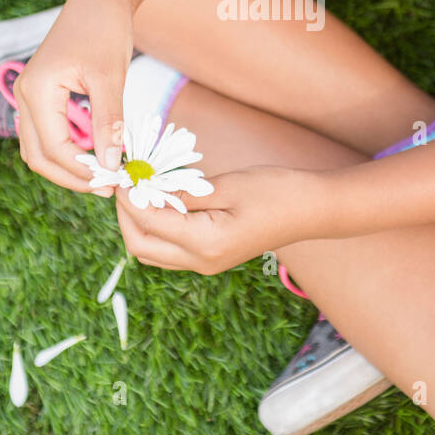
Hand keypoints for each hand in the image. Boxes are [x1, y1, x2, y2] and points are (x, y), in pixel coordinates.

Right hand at [11, 0, 133, 192]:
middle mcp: (24, 95)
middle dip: (71, 177)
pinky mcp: (42, 96)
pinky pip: (46, 134)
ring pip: (39, 149)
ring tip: (102, 175)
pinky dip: (66, 151)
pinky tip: (95, 155)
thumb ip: (108, 121)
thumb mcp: (110, 77)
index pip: (54, 148)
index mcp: (36, 90)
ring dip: (67, 167)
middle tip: (107, 187)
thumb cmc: (105, 29)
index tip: (114, 181)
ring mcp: (30, 96)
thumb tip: (110, 164)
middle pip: (38, 156)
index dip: (82, 171)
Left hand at [113, 166, 319, 274]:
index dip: (127, 196)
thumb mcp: (225, 186)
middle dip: (125, 213)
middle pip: (140, 246)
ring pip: (151, 252)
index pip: (147, 222)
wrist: (313, 210)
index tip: (121, 170)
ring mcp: (206, 264)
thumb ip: (181, 192)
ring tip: (140, 188)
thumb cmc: (276, 191)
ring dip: (138, 222)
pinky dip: (156, 227)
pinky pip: (169, 250)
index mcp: (204, 244)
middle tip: (124, 180)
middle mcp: (201, 262)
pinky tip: (161, 200)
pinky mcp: (211, 258)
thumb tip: (142, 189)